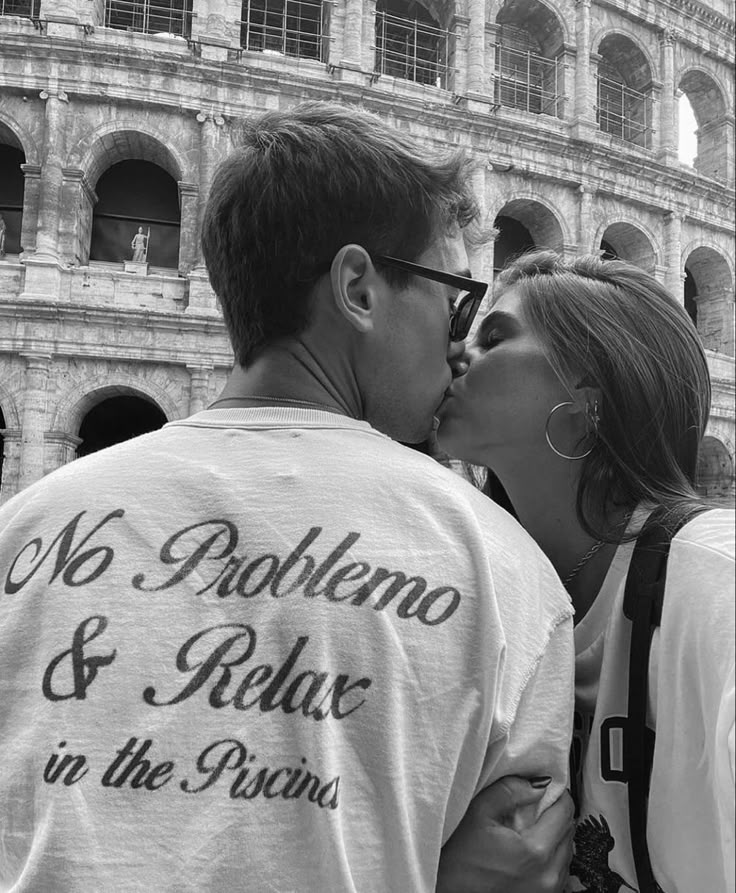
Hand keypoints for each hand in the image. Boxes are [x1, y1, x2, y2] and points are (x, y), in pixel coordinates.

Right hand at [436, 776, 574, 892]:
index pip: (565, 812)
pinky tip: (528, 850)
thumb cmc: (457, 855)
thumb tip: (539, 783)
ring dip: (554, 836)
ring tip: (530, 828)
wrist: (445, 891)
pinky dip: (550, 857)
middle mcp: (548, 875)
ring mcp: (548, 892)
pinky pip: (559, 872)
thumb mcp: (478, 812)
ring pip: (566, 853)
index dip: (558, 794)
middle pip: (569, 833)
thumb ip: (510, 791)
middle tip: (535, 805)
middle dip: (556, 814)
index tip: (546, 788)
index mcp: (535, 851)